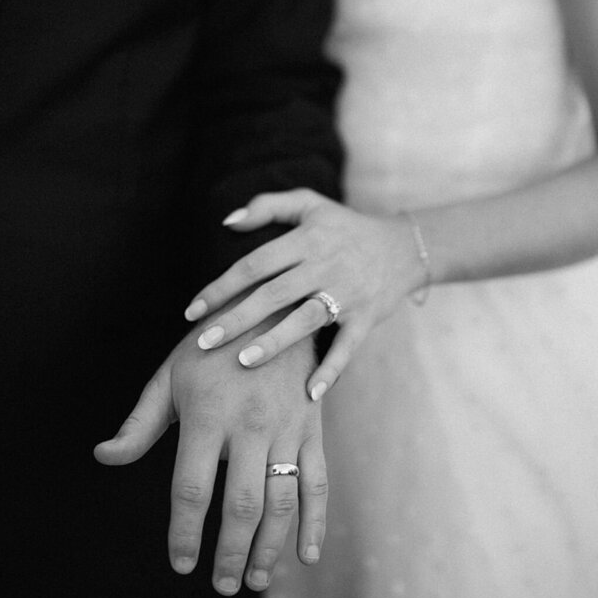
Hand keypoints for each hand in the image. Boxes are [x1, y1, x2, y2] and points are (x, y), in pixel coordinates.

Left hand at [94, 324, 325, 594]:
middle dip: (229, 554)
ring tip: (253, 580)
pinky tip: (306, 556)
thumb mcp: (170, 375)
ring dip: (270, 549)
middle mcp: (249, 424)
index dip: (184, 533)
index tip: (181, 564)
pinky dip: (315, 523)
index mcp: (207, 414)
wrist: (272, 306)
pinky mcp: (312, 426)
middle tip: (220, 584)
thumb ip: (139, 423)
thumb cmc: (211, 345)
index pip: (191, 489)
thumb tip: (104, 457)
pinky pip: (318, 482)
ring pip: (282, 501)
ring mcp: (286, 427)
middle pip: (241, 505)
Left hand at [184, 189, 425, 400]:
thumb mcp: (309, 204)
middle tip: (203, 342)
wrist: (404, 248)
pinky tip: (308, 393)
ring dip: (274, 342)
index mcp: (307, 238)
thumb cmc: (344, 227)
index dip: (222, 286)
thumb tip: (226, 221)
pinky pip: (347, 347)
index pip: (256, 264)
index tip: (193, 310)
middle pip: (274, 293)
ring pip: (306, 319)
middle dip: (237, 319)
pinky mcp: (367, 318)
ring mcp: (348, 293)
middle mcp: (326, 264)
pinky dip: (331, 370)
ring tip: (242, 361)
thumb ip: (267, 206)